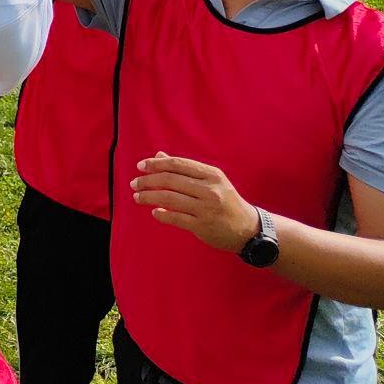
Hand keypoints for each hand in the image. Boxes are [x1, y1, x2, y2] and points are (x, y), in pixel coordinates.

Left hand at [130, 153, 257, 253]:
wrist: (249, 229)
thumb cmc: (226, 201)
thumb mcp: (212, 181)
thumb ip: (186, 169)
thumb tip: (159, 155)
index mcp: (212, 175)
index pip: (178, 164)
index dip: (156, 164)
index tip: (140, 166)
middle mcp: (210, 190)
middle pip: (170, 180)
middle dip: (147, 181)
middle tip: (134, 183)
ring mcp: (206, 208)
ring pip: (169, 198)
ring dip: (148, 197)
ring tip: (137, 197)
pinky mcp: (203, 226)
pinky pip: (175, 218)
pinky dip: (161, 214)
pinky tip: (154, 212)